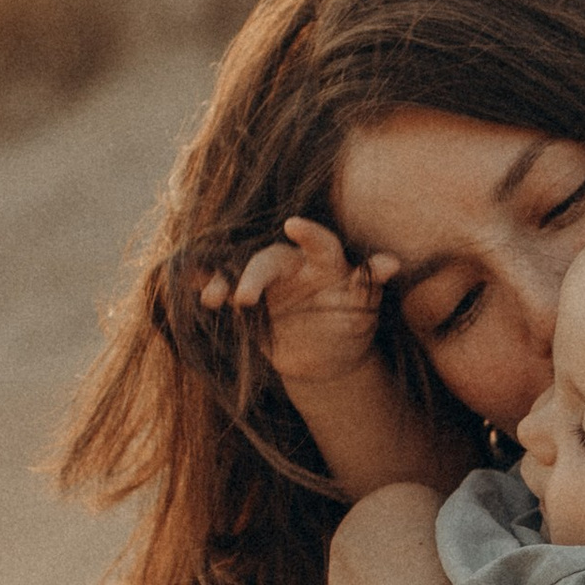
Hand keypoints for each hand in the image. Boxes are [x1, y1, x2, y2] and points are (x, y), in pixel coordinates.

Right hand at [197, 213, 397, 396]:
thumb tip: (393, 263)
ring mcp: (265, 282)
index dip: (308, 233)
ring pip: (238, 275)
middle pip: (267, 261)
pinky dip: (205, 282)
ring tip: (212, 300)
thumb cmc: (352, 322)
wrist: (327, 358)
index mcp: (325, 261)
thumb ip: (371, 279)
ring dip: (223, 283)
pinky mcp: (244, 299)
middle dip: (253, 276)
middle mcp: (291, 264)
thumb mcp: (365, 304)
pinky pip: (221, 287)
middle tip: (244, 298)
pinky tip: (191, 281)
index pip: (319, 242)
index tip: (294, 227)